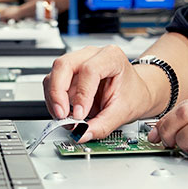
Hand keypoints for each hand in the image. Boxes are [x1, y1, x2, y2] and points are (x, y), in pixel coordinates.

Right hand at [42, 45, 161, 141]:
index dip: (82, 94)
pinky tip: (64, 112)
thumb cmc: (132, 94)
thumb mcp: (122, 112)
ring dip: (54, 99)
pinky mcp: (68, 73)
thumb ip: (102, 125)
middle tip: (62, 115)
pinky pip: (52, 83)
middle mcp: (91, 54)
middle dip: (58, 93)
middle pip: (63, 65)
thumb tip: (82, 134)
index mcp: (111, 57)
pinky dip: (54, 100)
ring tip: (65, 117)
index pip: (90, 70)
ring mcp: (77, 61)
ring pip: (54, 74)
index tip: (80, 114)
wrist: (135, 91)